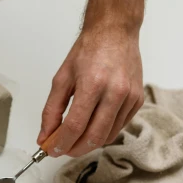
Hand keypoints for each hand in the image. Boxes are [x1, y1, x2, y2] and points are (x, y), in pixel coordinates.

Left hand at [38, 26, 143, 156]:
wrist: (115, 32)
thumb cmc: (88, 51)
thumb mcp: (61, 79)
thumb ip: (51, 110)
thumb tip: (45, 136)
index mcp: (93, 84)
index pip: (75, 126)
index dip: (60, 143)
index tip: (50, 150)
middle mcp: (115, 92)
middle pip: (93, 136)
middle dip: (74, 149)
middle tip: (60, 149)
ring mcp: (129, 97)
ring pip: (107, 136)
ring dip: (88, 144)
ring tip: (73, 139)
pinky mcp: (138, 100)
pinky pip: (118, 127)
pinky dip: (102, 133)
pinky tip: (91, 127)